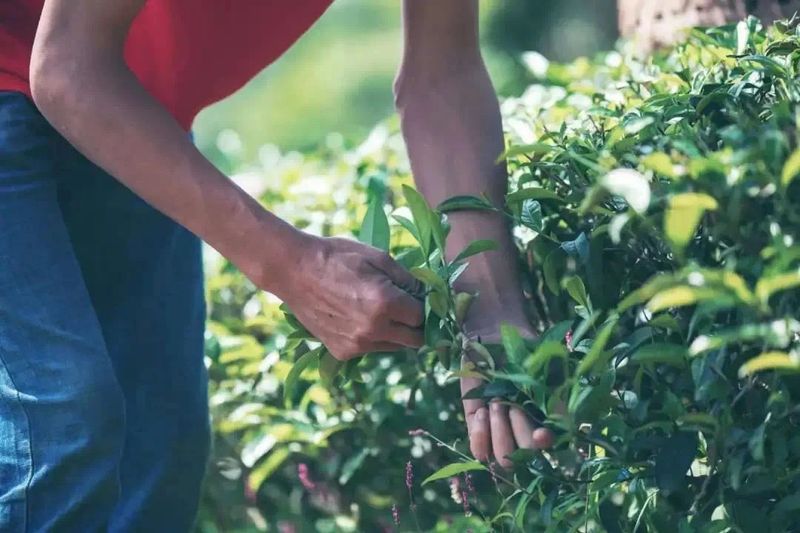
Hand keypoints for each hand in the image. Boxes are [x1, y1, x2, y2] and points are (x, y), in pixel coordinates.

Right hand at [277, 236, 423, 360]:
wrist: (294, 271)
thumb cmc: (337, 257)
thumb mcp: (378, 257)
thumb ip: (407, 279)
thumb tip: (426, 294)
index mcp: (385, 303)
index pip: (423, 317)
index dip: (424, 307)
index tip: (419, 298)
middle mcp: (373, 329)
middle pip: (414, 340)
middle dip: (416, 325)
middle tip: (407, 309)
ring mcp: (357, 345)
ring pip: (394, 347)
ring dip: (395, 333)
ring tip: (379, 310)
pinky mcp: (342, 352)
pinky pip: (371, 349)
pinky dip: (373, 337)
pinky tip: (358, 317)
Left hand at [461, 324, 554, 468]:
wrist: (491, 335)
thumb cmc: (523, 347)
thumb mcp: (544, 363)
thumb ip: (555, 388)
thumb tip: (564, 416)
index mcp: (548, 417)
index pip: (553, 444)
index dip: (546, 444)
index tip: (541, 433)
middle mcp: (526, 430)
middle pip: (527, 456)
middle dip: (519, 430)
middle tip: (511, 404)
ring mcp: (501, 431)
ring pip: (504, 458)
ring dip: (499, 432)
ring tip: (495, 404)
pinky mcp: (478, 429)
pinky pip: (479, 452)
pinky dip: (480, 435)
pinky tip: (482, 411)